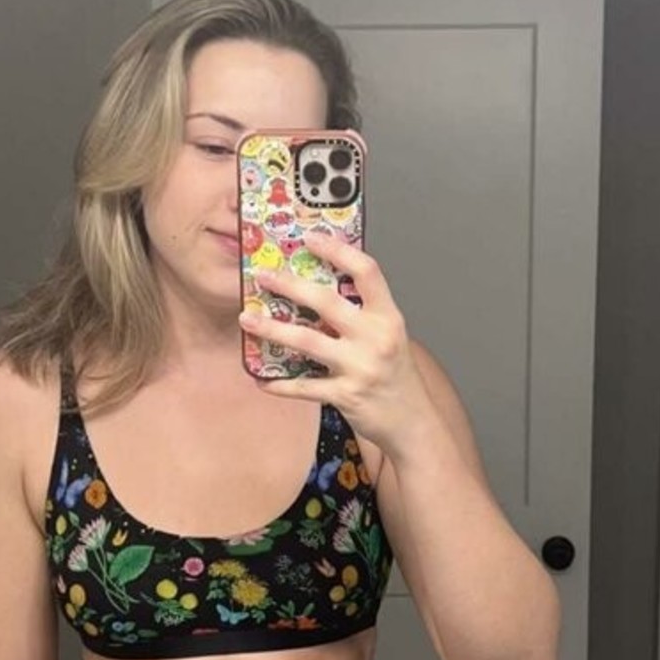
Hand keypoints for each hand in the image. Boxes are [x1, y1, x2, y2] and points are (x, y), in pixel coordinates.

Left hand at [241, 229, 430, 455]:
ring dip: (272, 329)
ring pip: (307, 341)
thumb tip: (321, 287)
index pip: (366, 271)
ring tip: (247, 319)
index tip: (310, 237)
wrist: (412, 421)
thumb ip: (363, 313)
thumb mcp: (390, 336)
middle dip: (289, 285)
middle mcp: (376, 338)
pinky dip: (280, 384)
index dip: (338, 250)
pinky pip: (304, 387)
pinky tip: (261, 379)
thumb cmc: (396, 375)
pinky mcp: (346, 396)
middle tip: (263, 276)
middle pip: (326, 301)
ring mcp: (360, 367)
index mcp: (388, 317)